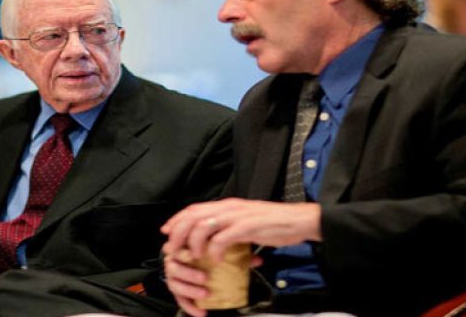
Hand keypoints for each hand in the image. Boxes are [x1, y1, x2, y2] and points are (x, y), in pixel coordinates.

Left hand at [161, 198, 321, 262]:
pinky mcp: (247, 227)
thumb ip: (229, 227)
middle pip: (193, 216)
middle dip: (178, 233)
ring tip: (194, 256)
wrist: (299, 220)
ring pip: (204, 226)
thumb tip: (213, 240)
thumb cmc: (274, 223)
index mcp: (228, 205)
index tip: (166, 231)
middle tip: (173, 248)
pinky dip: (214, 250)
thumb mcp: (246, 222)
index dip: (176, 219)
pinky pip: (223, 238)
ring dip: (194, 242)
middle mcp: (229, 207)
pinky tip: (215, 260)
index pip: (194, 208)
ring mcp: (238, 216)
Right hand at [164, 249, 263, 316]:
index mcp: (185, 246)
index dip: (185, 250)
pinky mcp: (178, 291)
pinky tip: (201, 311)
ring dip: (189, 289)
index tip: (196, 255)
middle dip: (188, 272)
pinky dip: (190, 307)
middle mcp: (176, 260)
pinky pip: (180, 300)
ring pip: (173, 282)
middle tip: (204, 278)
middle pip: (173, 265)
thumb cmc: (211, 255)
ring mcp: (175, 277)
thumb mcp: (225, 252)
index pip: (178, 246)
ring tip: (205, 293)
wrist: (205, 268)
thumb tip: (257, 260)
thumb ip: (239, 254)